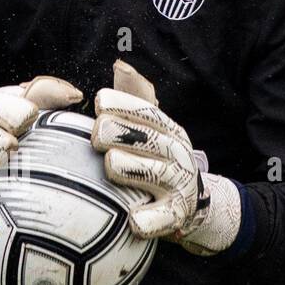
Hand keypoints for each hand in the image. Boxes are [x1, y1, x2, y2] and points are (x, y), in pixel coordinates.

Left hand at [91, 60, 240, 254]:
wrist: (188, 205)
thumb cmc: (156, 160)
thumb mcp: (150, 129)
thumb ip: (134, 99)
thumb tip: (120, 64)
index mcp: (168, 131)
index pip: (149, 113)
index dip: (124, 105)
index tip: (99, 101)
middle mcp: (176, 155)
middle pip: (149, 139)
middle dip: (120, 133)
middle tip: (96, 135)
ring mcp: (176, 187)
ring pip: (154, 174)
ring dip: (130, 167)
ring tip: (111, 164)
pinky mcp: (174, 217)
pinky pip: (161, 219)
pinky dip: (148, 220)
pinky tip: (132, 220)